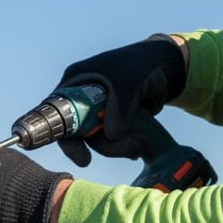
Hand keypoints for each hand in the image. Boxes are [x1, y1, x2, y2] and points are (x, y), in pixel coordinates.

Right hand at [55, 35, 186, 166]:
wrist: (164, 66)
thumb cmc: (142, 65)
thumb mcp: (130, 82)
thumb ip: (119, 107)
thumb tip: (111, 135)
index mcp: (74, 82)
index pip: (59, 116)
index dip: (67, 139)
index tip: (83, 157)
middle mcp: (79, 99)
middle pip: (76, 134)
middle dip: (100, 146)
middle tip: (124, 153)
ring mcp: (93, 112)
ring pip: (96, 140)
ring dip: (116, 148)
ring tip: (139, 144)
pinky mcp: (108, 121)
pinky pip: (110, 141)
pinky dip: (123, 146)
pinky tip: (138, 146)